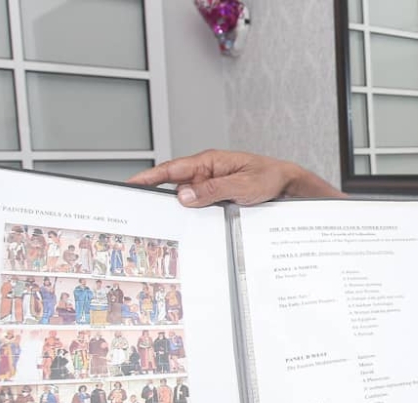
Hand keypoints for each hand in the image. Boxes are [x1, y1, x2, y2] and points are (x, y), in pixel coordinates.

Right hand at [127, 149, 341, 207]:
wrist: (288, 184)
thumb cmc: (269, 177)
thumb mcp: (243, 185)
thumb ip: (214, 190)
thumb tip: (185, 195)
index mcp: (209, 162)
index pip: (171, 169)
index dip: (148, 177)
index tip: (130, 184)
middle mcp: (206, 173)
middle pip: (174, 186)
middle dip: (158, 198)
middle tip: (141, 213)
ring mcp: (210, 186)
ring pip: (187, 200)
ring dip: (181, 211)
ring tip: (170, 223)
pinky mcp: (217, 197)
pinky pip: (200, 206)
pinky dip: (194, 215)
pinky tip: (193, 226)